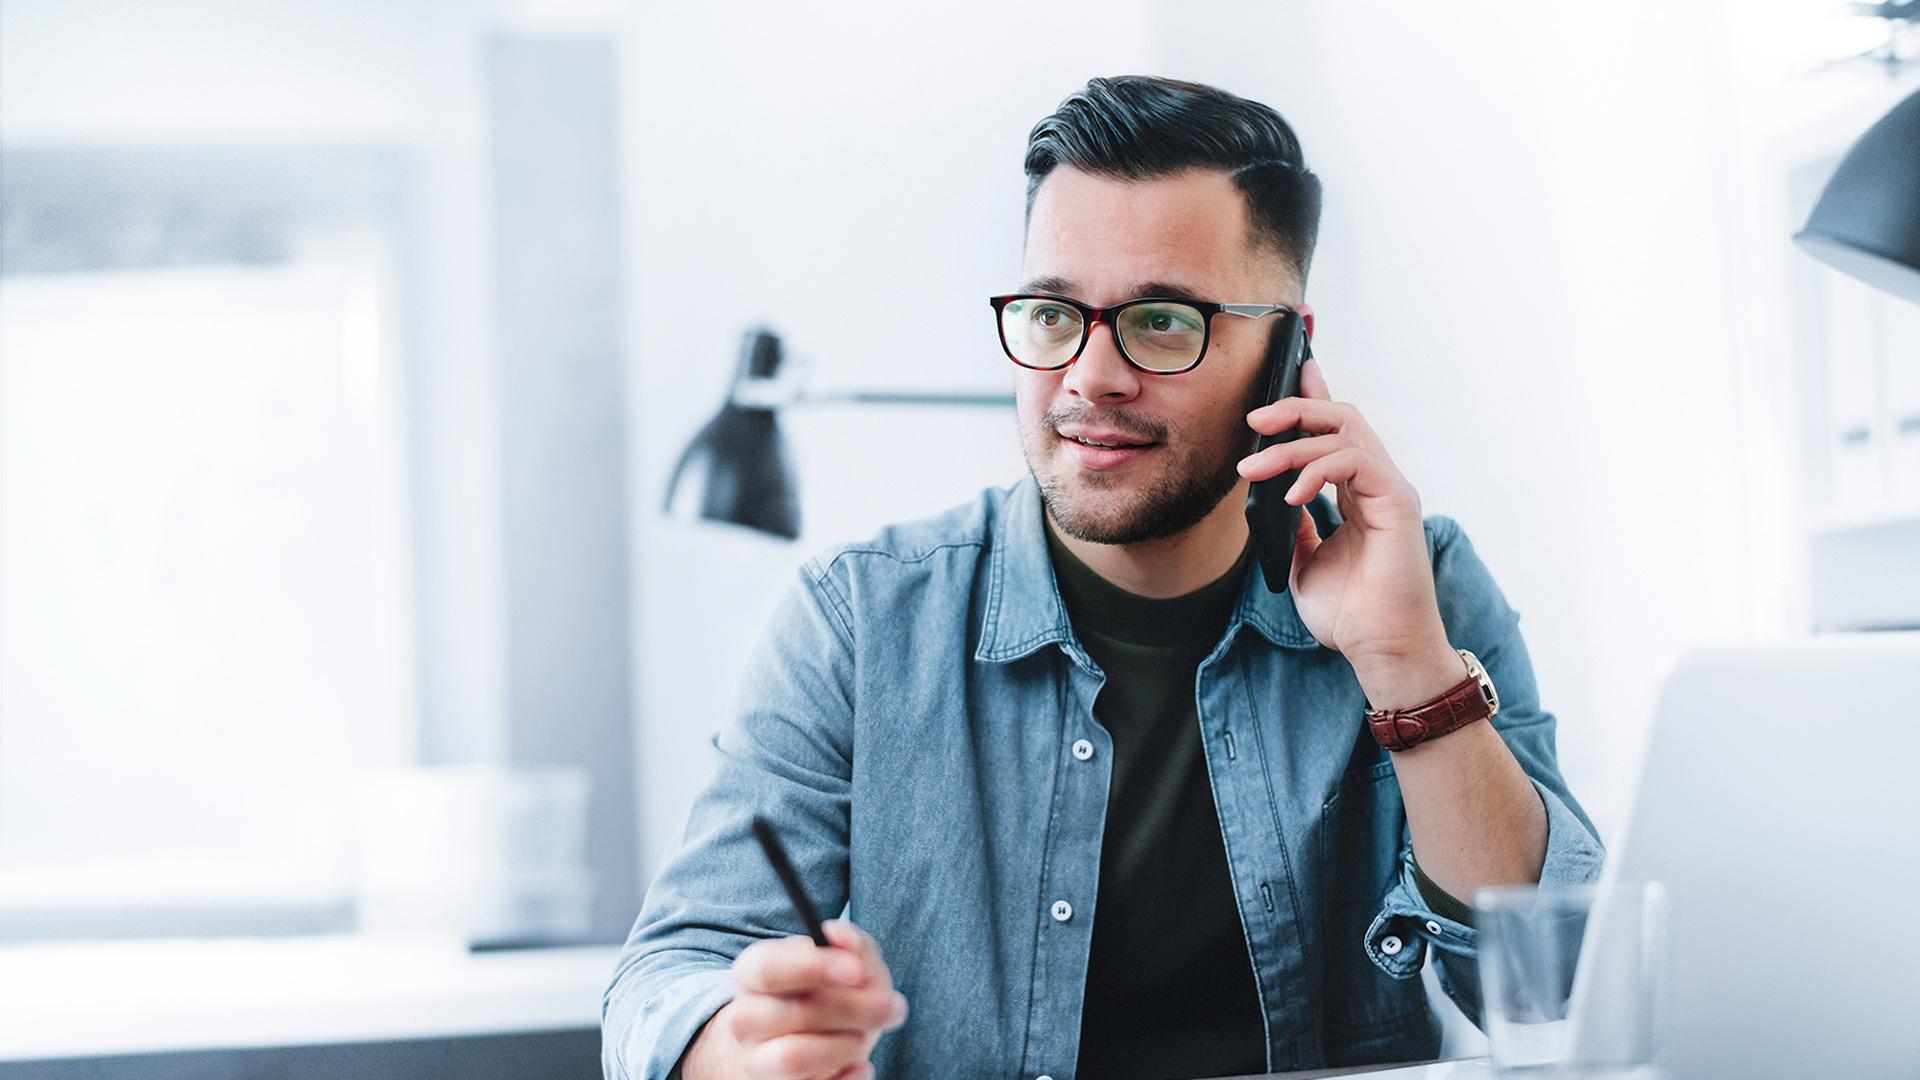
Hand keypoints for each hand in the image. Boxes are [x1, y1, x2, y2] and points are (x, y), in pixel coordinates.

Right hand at [684, 919, 908, 1079]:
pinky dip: (848, 1078)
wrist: (800, 1041)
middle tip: (890, 1005)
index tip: (855, 971)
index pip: (769, 969)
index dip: (813, 968)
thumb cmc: (826, 993)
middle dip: (853, 1009)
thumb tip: (840, 936)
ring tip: (862, 1036)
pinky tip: (860, 1065)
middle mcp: (745, 1018)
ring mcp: (755, 1061)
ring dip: (846, 1045)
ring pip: (794, 1058)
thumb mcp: (844, 961)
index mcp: (753, 974)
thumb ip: (850, 943)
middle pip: (794, 1013)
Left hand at [1237, 356, 1453, 694]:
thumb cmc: (1351, 616)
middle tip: (1253, 420)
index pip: (1336, 432)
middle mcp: (1378, 484)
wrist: (1381, 651)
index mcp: (1360, 494)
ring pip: (1344, 433)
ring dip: (1291, 444)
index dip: (1313, 398)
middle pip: (1341, 418)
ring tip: (1252, 469)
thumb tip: (1269, 499)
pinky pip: (1354, 462)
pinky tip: (1290, 496)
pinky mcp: (1398, 503)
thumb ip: (1294, 528)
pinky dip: (1316, 471)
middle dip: (1294, 410)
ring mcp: (1390, 490)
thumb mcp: (1304, 564)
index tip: (1290, 372)